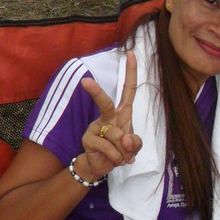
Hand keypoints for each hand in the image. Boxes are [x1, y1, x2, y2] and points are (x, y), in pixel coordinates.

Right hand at [78, 51, 142, 180]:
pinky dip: (116, 158)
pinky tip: (114, 160)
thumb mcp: (133, 147)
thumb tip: (125, 139)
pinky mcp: (88, 138)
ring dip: (123, 151)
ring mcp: (96, 126)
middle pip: (106, 102)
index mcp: (122, 112)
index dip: (131, 72)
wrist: (102, 166)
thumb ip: (134, 143)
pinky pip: (108, 148)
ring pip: (115, 135)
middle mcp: (109, 116)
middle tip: (85, 81)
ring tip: (122, 156)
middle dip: (96, 92)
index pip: (129, 89)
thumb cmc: (119, 150)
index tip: (131, 53)